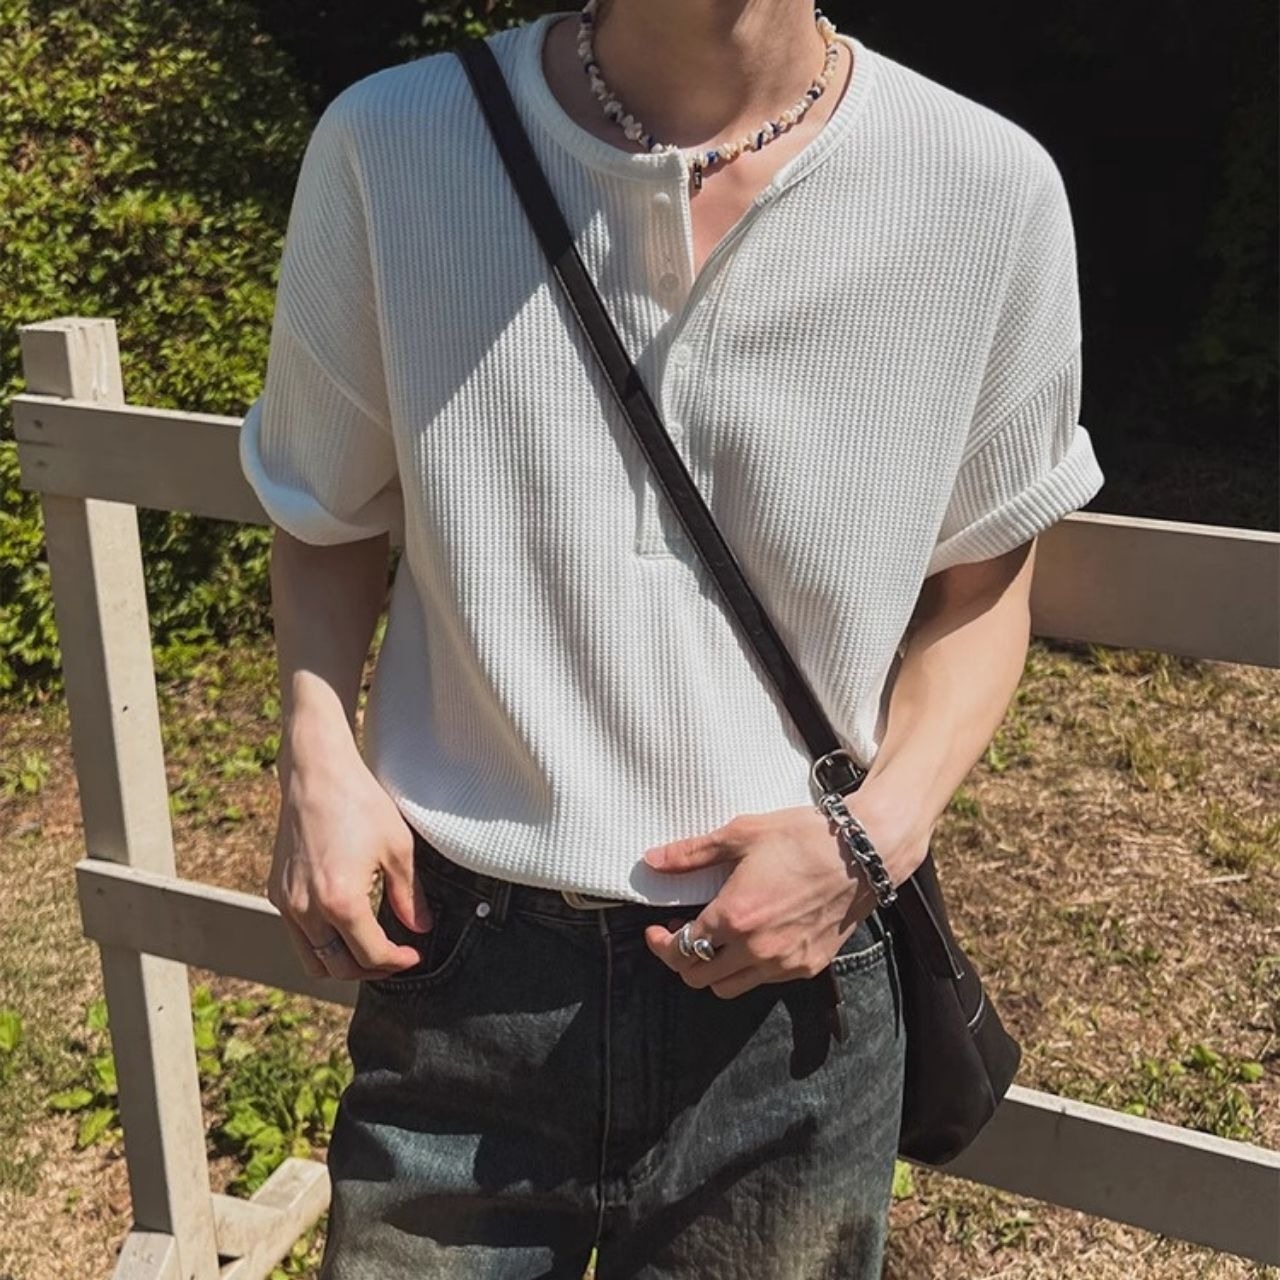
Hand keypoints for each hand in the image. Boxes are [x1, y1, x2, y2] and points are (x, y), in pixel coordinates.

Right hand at [266, 744, 432, 981]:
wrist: (317, 772)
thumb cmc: (359, 802)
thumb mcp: (399, 848)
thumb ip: (410, 896)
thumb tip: (421, 928)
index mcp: (341, 902)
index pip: (370, 955)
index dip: (397, 962)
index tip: (413, 955)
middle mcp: (307, 909)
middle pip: (338, 968)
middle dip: (371, 969)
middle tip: (395, 956)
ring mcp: (287, 902)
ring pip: (312, 960)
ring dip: (342, 963)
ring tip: (370, 947)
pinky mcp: (277, 891)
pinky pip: (299, 935)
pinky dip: (322, 942)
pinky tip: (346, 923)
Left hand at [641, 794, 923, 998]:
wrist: (862, 852)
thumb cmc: (801, 837)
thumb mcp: (741, 834)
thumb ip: (692, 853)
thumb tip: (652, 860)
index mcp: (734, 916)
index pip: (682, 949)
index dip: (661, 944)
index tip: (656, 930)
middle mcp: (757, 949)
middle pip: (699, 978)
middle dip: (681, 959)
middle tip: (680, 933)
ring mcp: (785, 963)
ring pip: (729, 988)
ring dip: (713, 970)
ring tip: (714, 939)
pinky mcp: (808, 966)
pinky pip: (764, 981)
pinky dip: (748, 967)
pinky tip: (751, 938)